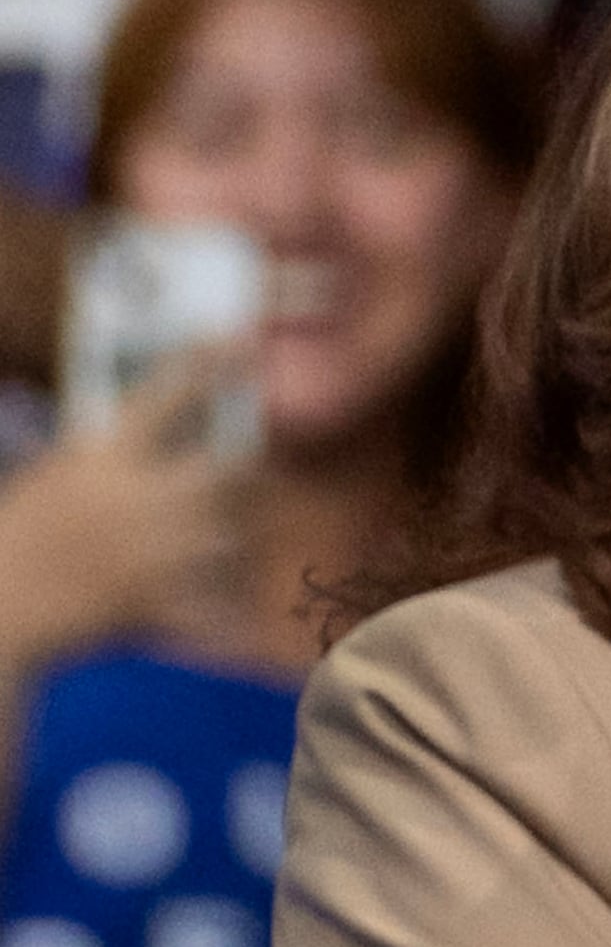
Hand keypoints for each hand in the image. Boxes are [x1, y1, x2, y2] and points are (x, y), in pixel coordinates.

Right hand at [0, 354, 250, 673]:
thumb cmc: (22, 532)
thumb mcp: (58, 473)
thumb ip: (115, 454)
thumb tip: (172, 433)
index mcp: (104, 455)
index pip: (168, 392)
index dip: (209, 362)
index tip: (241, 339)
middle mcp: (141, 497)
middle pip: (230, 467)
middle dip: (248, 469)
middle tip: (252, 470)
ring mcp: (158, 552)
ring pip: (233, 534)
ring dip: (227, 536)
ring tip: (204, 542)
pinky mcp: (164, 601)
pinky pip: (222, 600)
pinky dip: (226, 607)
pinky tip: (221, 608)